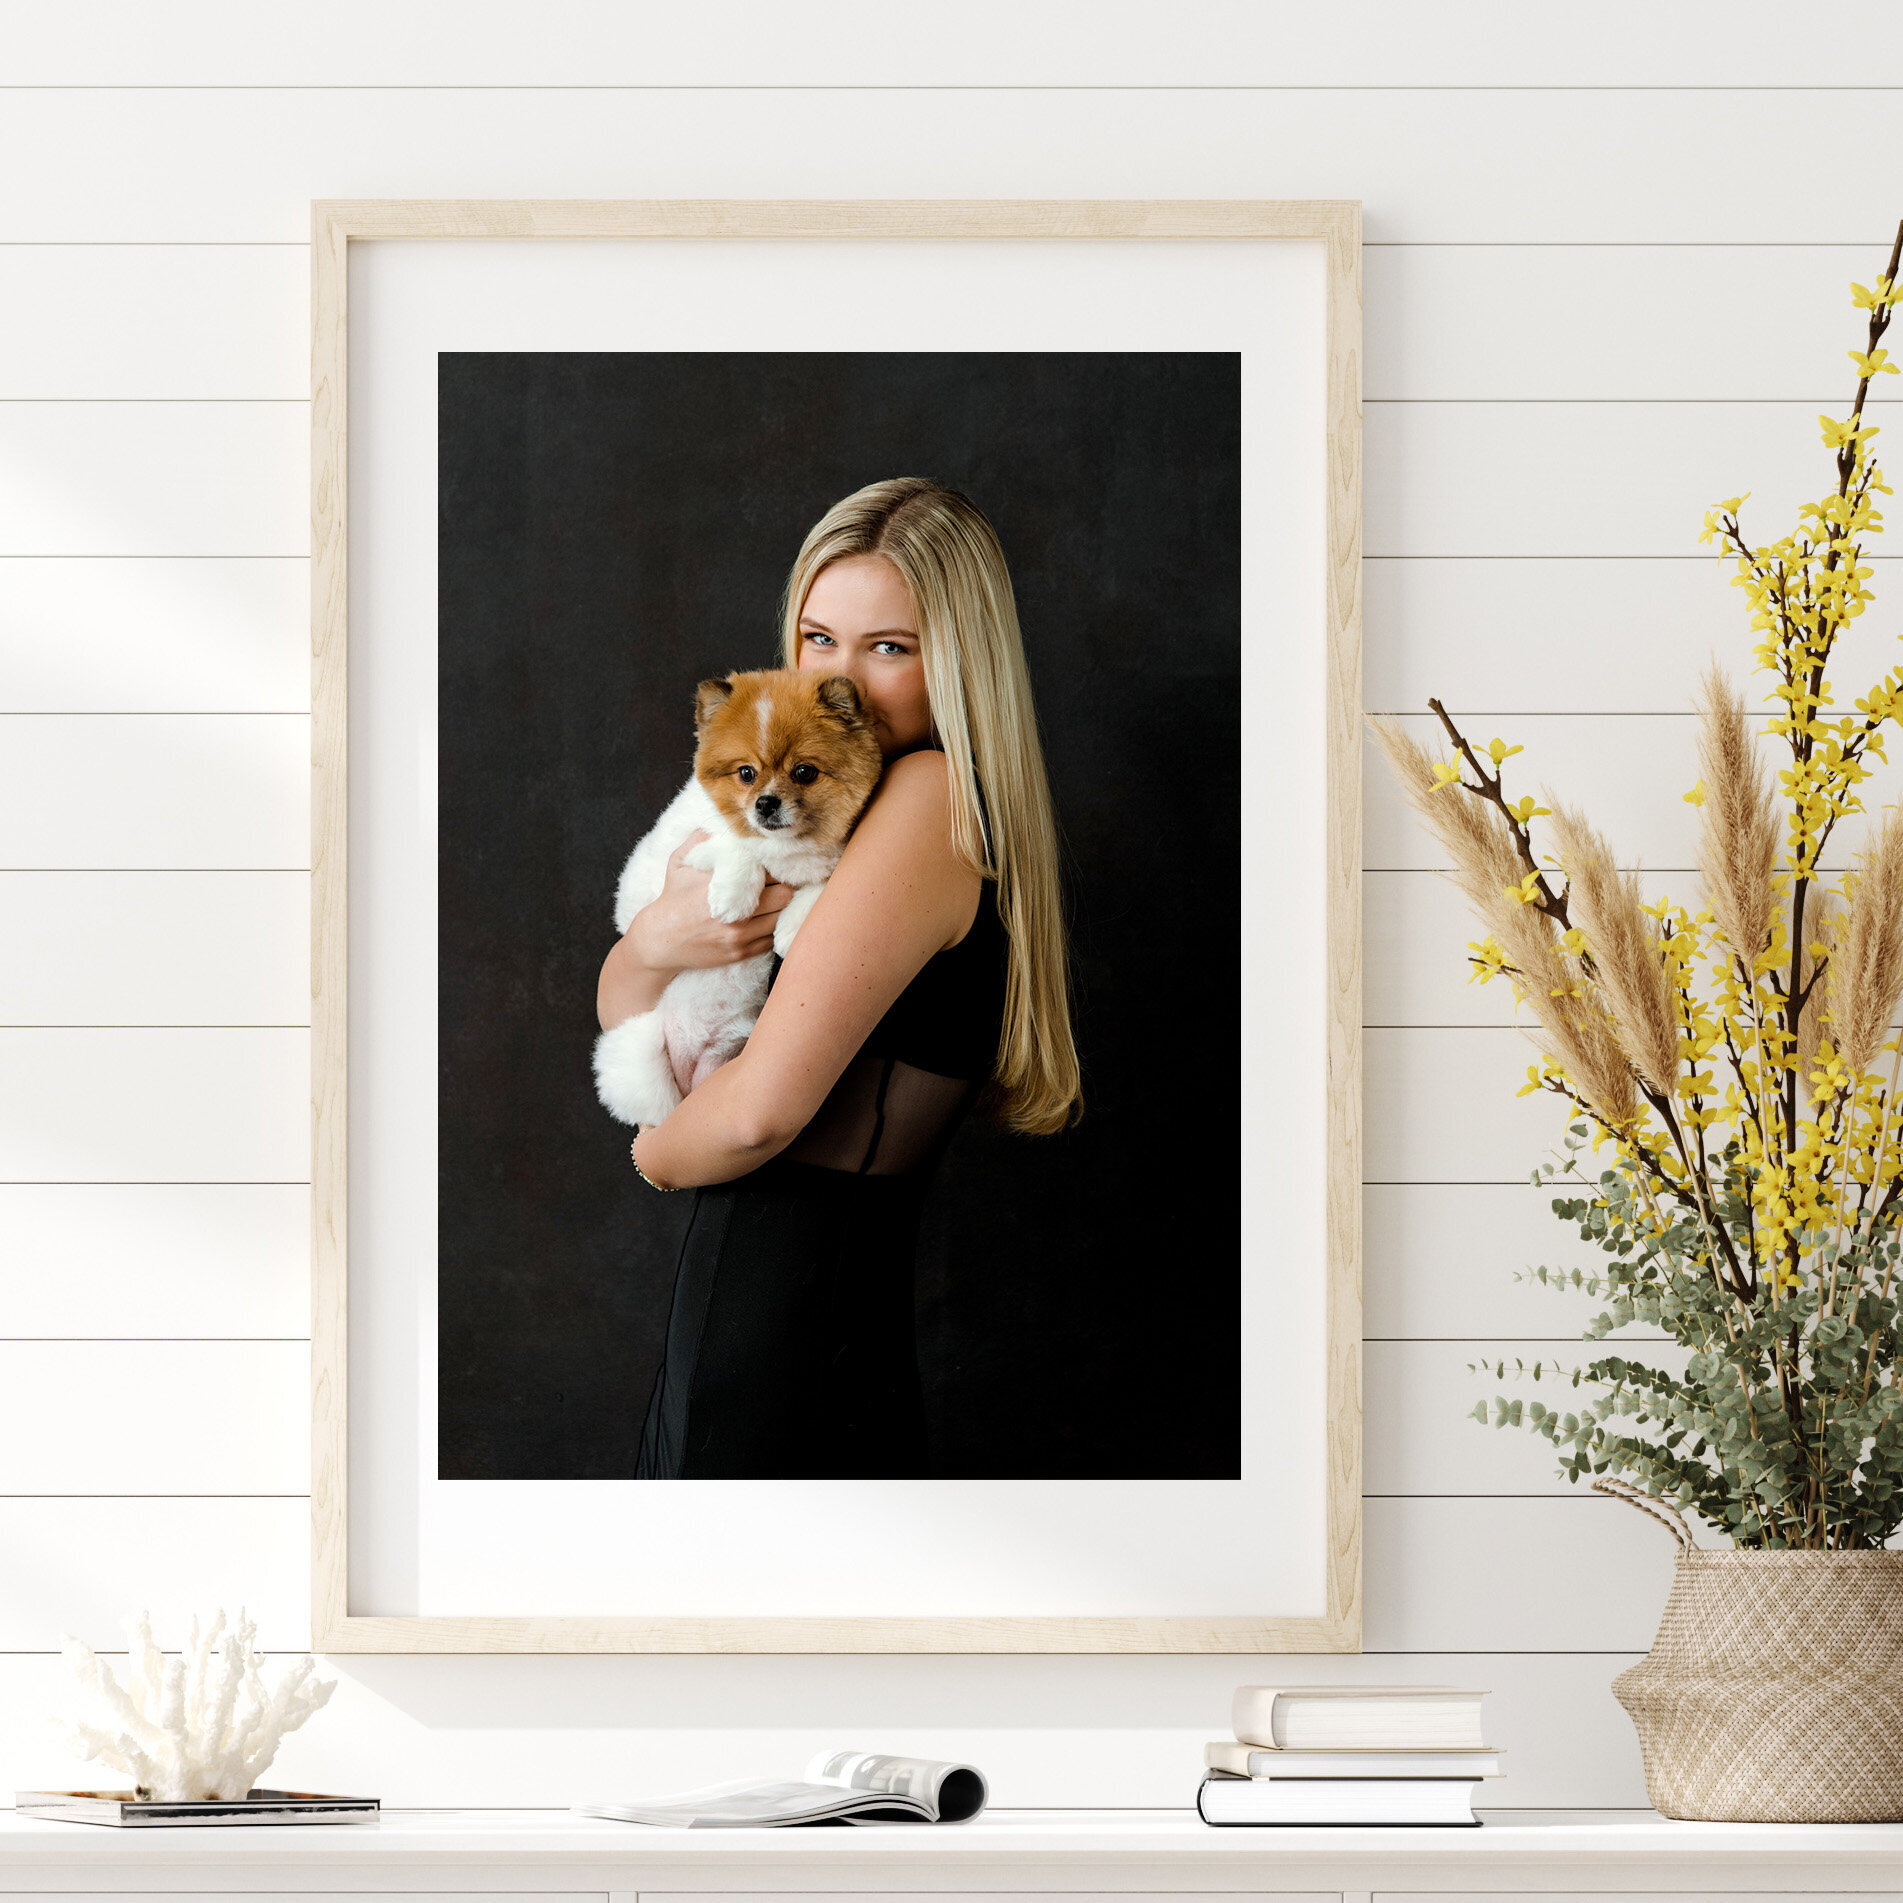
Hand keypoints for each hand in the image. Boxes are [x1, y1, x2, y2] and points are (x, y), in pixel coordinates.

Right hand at [625, 833, 793, 978]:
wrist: (660, 939)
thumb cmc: (673, 897)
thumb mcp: (680, 862)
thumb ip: (700, 839)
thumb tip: (721, 821)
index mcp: (722, 884)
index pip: (767, 871)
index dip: (773, 866)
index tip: (773, 865)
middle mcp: (733, 912)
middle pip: (783, 895)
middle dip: (783, 887)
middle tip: (778, 883)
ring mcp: (738, 935)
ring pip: (781, 918)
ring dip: (780, 909)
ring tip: (773, 901)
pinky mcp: (739, 952)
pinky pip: (771, 940)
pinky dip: (771, 929)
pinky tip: (764, 921)